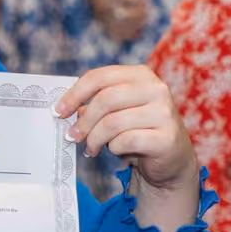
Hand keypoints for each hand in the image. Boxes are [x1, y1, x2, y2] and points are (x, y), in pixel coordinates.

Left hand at [58, 65, 198, 187]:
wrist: (171, 156)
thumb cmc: (139, 129)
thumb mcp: (117, 111)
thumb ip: (95, 104)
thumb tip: (66, 109)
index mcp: (141, 75)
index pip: (100, 76)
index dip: (75, 93)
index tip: (59, 111)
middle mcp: (155, 89)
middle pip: (106, 99)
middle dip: (84, 120)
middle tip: (72, 136)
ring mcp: (164, 112)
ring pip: (113, 123)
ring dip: (95, 138)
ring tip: (91, 148)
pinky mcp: (166, 137)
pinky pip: (126, 141)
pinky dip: (114, 148)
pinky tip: (115, 151)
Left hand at [83, 0, 147, 43]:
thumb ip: (110, 9)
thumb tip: (124, 18)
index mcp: (98, 15)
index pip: (113, 34)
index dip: (128, 36)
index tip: (139, 33)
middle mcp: (102, 11)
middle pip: (122, 27)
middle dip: (136, 26)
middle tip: (145, 20)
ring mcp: (107, 2)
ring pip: (128, 16)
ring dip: (140, 14)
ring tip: (146, 9)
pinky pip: (130, 1)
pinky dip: (140, 2)